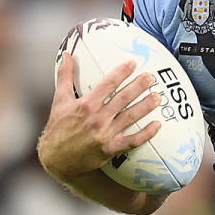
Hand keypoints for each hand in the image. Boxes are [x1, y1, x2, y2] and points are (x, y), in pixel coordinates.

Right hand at [38, 52, 161, 181]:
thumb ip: (64, 76)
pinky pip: (132, 141)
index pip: (107, 84)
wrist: (57, 160)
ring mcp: (105, 135)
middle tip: (151, 77)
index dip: (121, 72)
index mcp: (85, 105)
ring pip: (130, 117)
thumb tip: (66, 55)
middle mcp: (97, 119)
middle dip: (138, 86)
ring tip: (158, 97)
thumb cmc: (58, 128)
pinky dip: (146, 134)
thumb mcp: (59, 101)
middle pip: (122, 99)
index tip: (132, 63)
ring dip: (145, 106)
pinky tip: (157, 125)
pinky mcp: (110, 149)